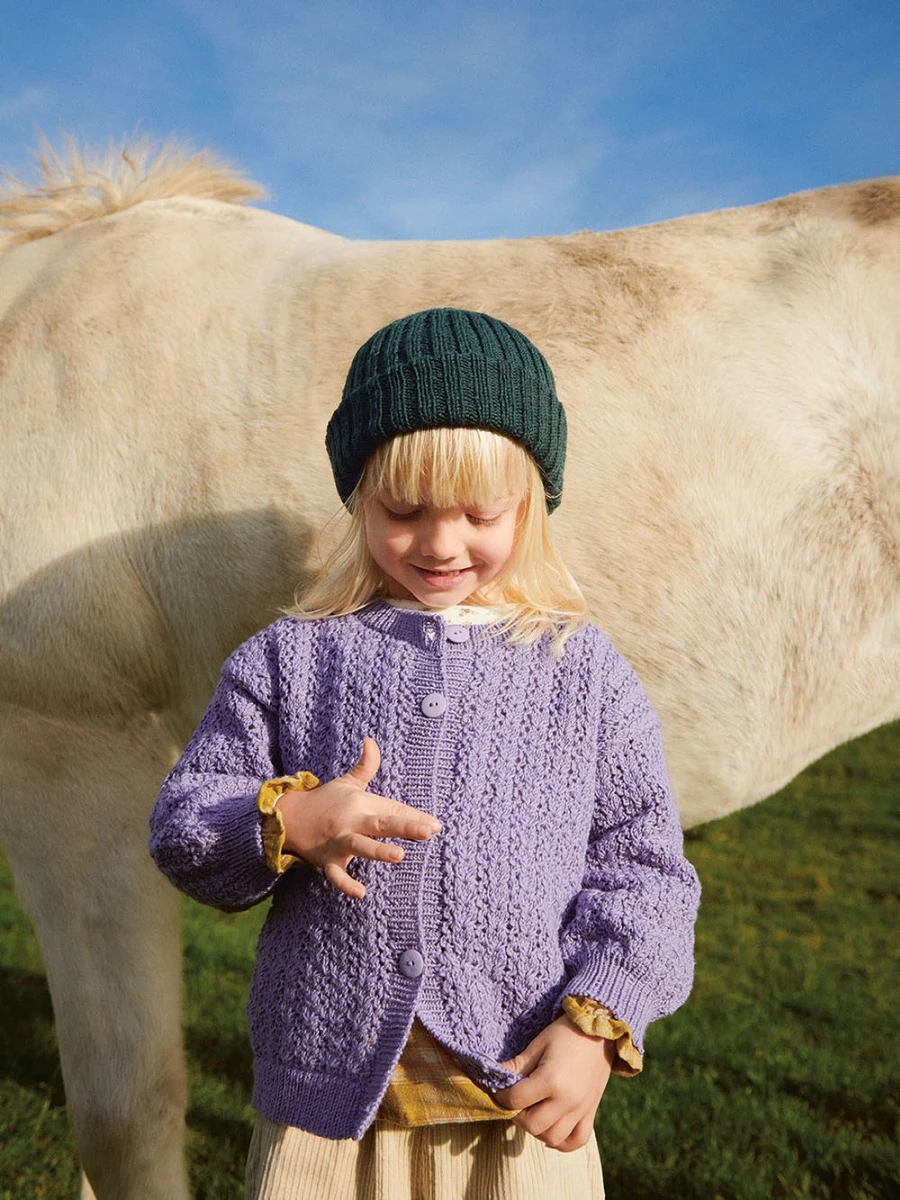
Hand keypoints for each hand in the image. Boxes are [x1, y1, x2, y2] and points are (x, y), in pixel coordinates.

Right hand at [276, 737, 440, 898]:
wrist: (288, 817)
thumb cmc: (325, 800)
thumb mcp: (347, 782)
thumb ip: (366, 765)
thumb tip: (371, 740)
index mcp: (361, 803)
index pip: (394, 810)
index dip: (415, 817)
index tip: (437, 825)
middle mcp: (352, 821)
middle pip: (382, 824)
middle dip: (406, 826)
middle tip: (429, 831)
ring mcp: (339, 841)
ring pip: (361, 846)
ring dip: (379, 850)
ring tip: (399, 855)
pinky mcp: (328, 859)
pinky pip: (337, 874)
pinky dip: (347, 884)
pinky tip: (361, 893)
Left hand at [493, 1016, 614, 1151]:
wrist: (600, 1030)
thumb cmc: (566, 1033)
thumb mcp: (538, 1045)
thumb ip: (517, 1066)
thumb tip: (495, 1077)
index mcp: (551, 1080)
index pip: (516, 1100)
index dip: (501, 1097)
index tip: (498, 1090)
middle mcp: (567, 1100)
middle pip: (533, 1125)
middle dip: (517, 1116)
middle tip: (515, 1102)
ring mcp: (581, 1109)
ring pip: (552, 1137)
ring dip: (537, 1129)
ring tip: (532, 1112)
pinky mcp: (591, 1112)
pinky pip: (577, 1140)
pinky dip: (562, 1142)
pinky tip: (551, 1130)